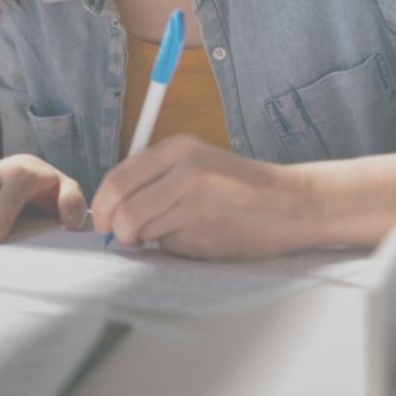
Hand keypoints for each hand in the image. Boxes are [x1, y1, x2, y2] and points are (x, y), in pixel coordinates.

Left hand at [89, 135, 313, 258]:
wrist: (292, 204)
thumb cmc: (240, 188)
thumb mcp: (196, 163)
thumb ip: (155, 176)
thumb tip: (110, 206)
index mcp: (177, 148)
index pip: (117, 177)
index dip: (102, 204)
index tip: (102, 220)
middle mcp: (183, 170)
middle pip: (121, 206)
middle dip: (114, 227)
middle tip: (123, 236)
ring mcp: (193, 200)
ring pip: (139, 228)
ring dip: (146, 239)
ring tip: (172, 233)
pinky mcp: (204, 230)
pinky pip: (167, 245)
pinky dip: (172, 247)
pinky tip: (197, 238)